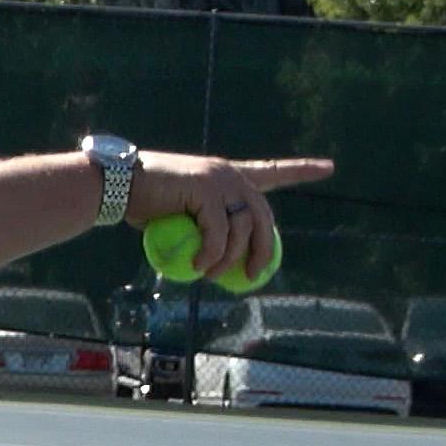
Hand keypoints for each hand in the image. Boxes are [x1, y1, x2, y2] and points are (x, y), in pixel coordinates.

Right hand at [124, 152, 334, 284]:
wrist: (116, 186)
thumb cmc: (140, 202)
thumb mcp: (178, 215)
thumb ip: (200, 227)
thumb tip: (210, 260)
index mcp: (226, 174)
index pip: (271, 171)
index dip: (301, 170)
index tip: (329, 167)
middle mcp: (229, 173)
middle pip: (263, 216)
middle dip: (264, 251)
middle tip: (253, 277)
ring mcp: (220, 180)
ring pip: (244, 228)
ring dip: (230, 260)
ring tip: (211, 277)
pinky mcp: (206, 190)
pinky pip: (220, 233)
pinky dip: (211, 255)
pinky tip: (197, 267)